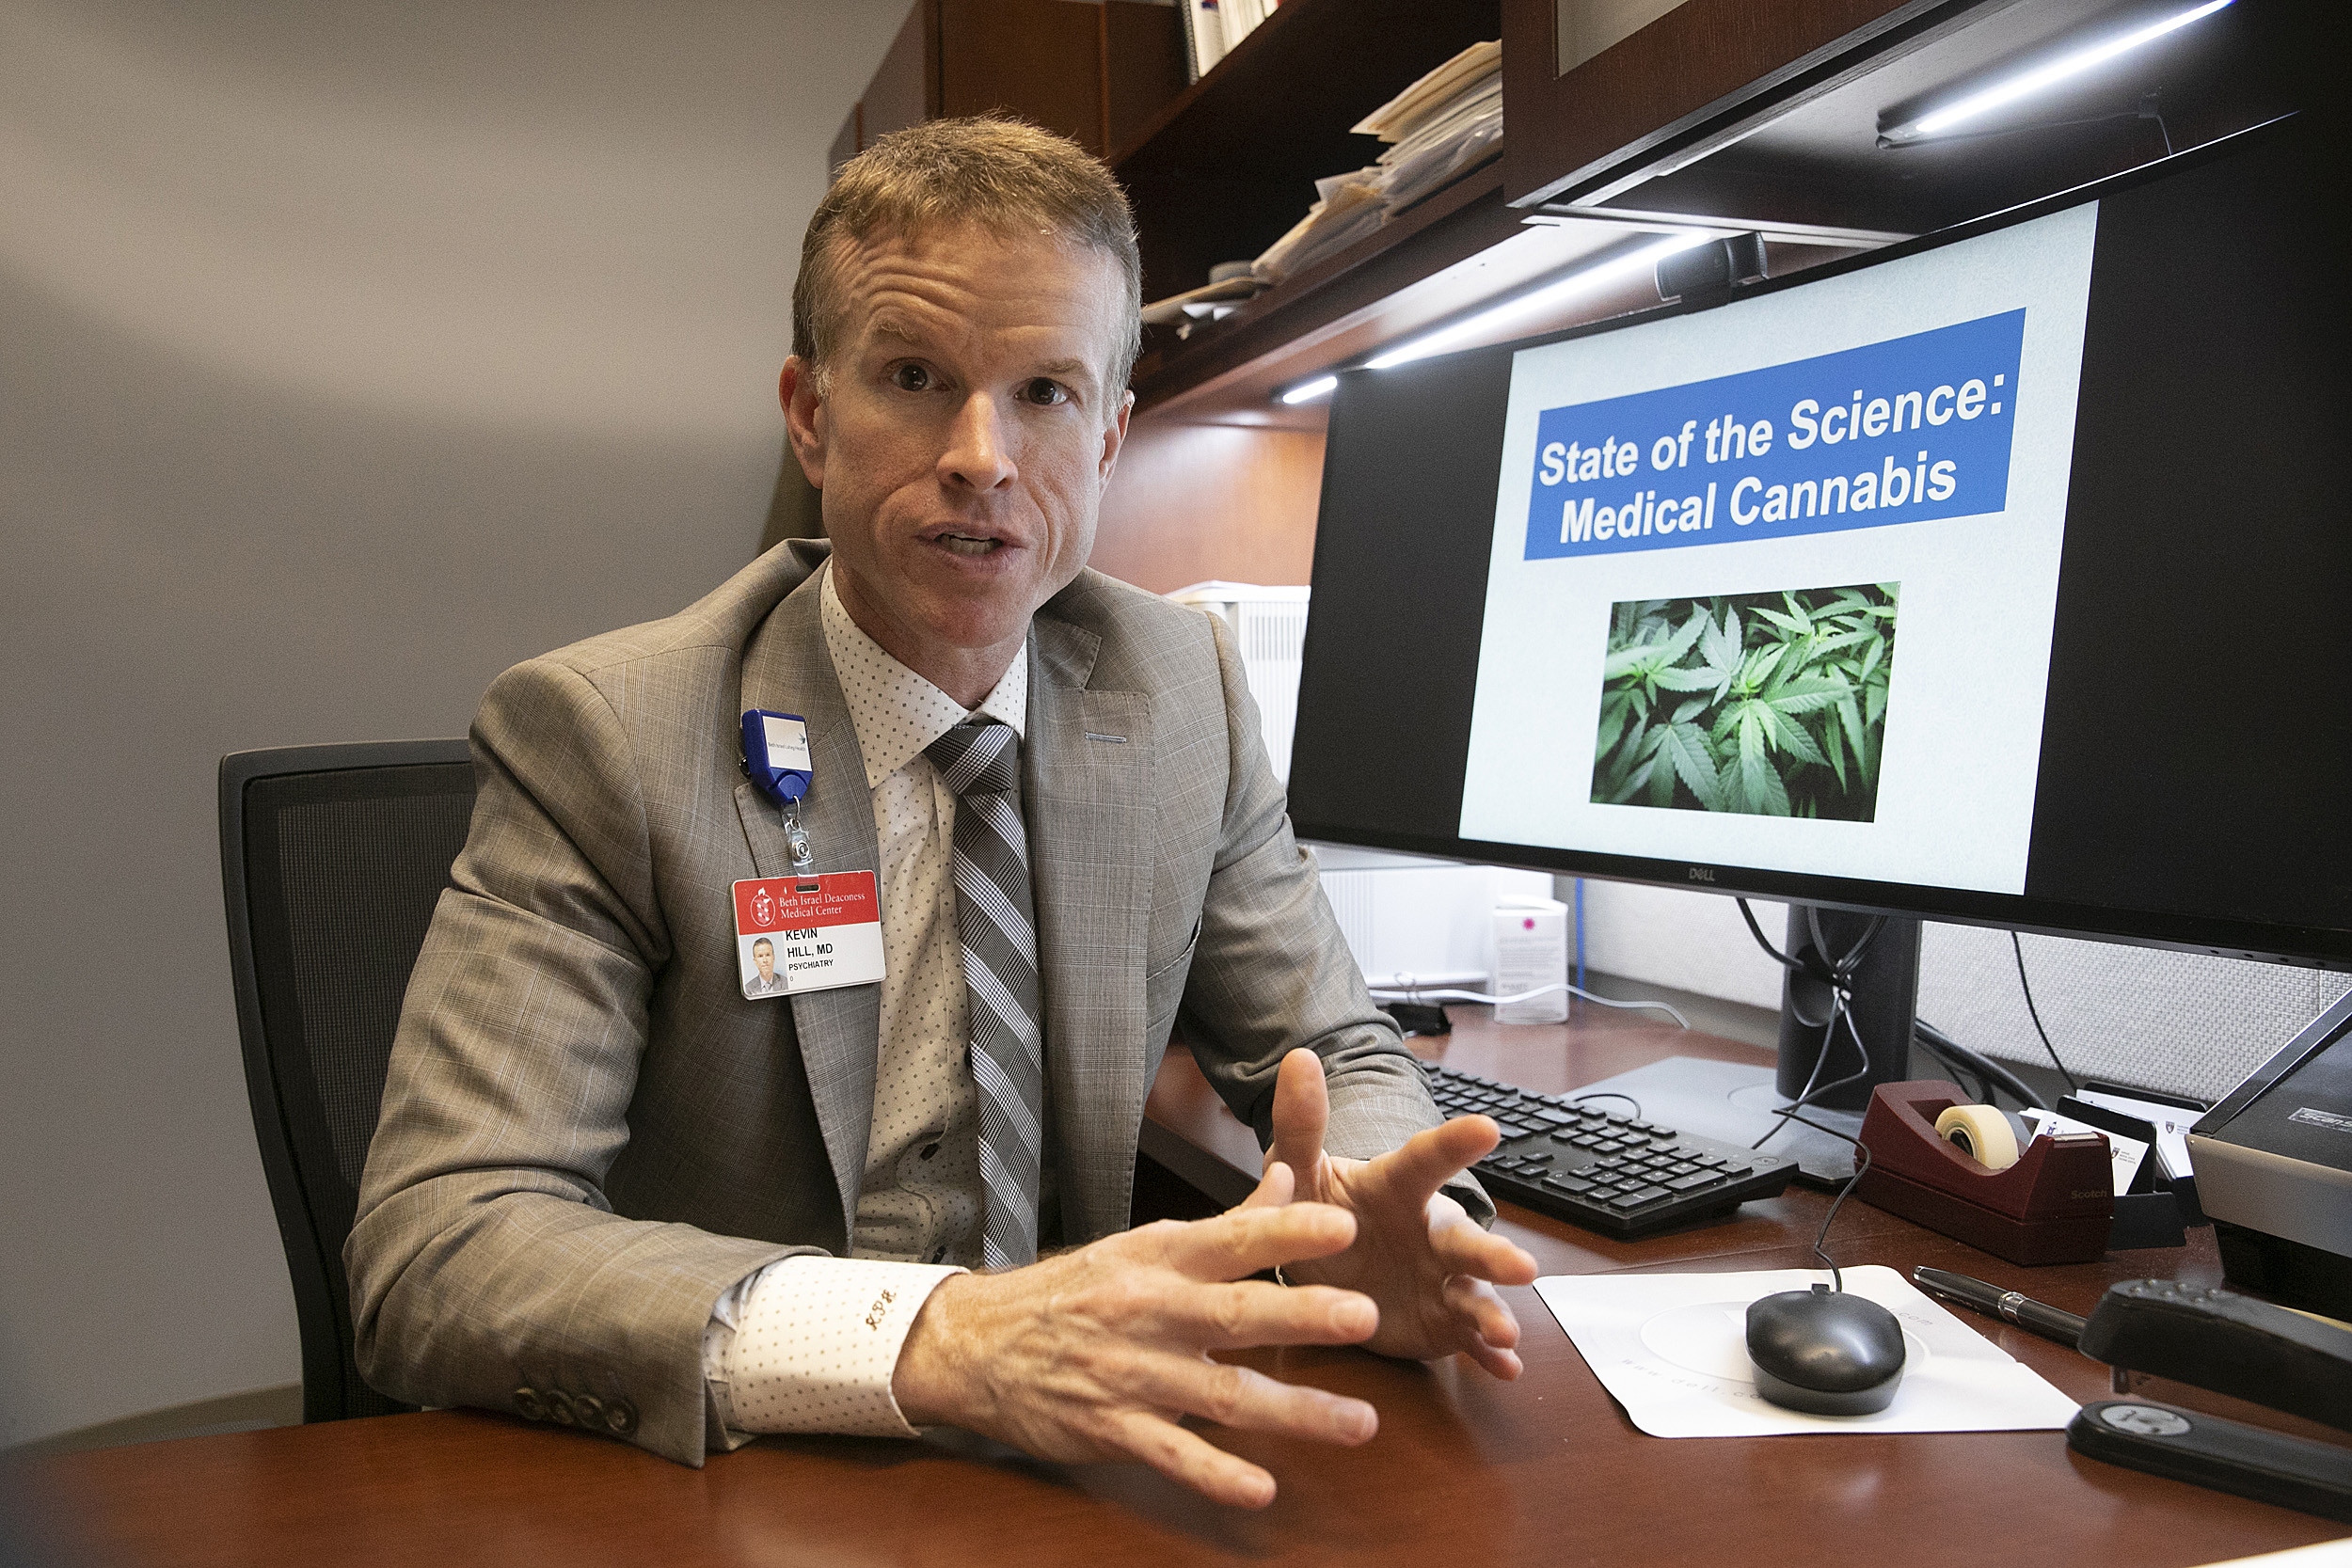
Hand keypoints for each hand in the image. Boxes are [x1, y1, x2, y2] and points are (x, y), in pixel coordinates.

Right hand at [890, 1164, 1384, 1508]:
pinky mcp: (1114, 1429)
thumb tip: (1292, 1181)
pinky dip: (1216, 1475)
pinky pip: (1172, 1455)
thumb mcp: (1144, 1244)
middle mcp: (1151, 1311)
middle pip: (1235, 1314)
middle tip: (1363, 1315)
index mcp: (1161, 1257)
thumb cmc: (1077, 1290)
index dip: (1286, 1232)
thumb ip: (1228, 1224)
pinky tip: (1260, 1490)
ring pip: (1223, 1394)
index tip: (1341, 1225)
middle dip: (1301, 1314)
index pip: (1232, 1238)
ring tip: (1360, 1422)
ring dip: (1293, 1411)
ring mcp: (1133, 1374)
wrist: (977, 1343)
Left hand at [1265, 1048, 1538, 1376]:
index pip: (1426, 1162)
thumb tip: (1298, 1057)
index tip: (1487, 1127)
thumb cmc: (1319, 1211)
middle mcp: (1430, 1232)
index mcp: (1397, 1189)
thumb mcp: (1300, 1170)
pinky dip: (1487, 1357)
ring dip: (1493, 1312)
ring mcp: (1440, 1280)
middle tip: (1523, 1267)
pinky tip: (1506, 1371)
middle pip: (1466, 1240)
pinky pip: (1467, 1341)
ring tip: (1507, 1333)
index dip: (1454, 1145)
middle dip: (1494, 1254)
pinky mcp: (1440, 1324)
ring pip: (1474, 1294)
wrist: (1323, 1271)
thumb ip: (1301, 1122)